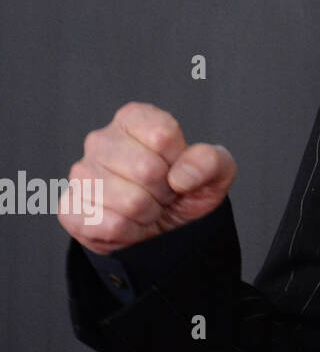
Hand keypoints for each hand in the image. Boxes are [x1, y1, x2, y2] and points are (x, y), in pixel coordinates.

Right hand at [59, 102, 236, 254]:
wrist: (164, 228)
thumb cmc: (186, 191)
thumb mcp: (216, 171)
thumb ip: (211, 161)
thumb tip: (183, 174)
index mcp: (134, 119)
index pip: (163, 134)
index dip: (179, 159)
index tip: (177, 168)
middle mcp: (101, 140)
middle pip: (147, 169)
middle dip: (164, 189)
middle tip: (162, 192)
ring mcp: (81, 174)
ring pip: (130, 201)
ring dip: (148, 212)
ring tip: (147, 206)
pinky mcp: (70, 208)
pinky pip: (109, 225)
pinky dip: (130, 232)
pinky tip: (129, 223)